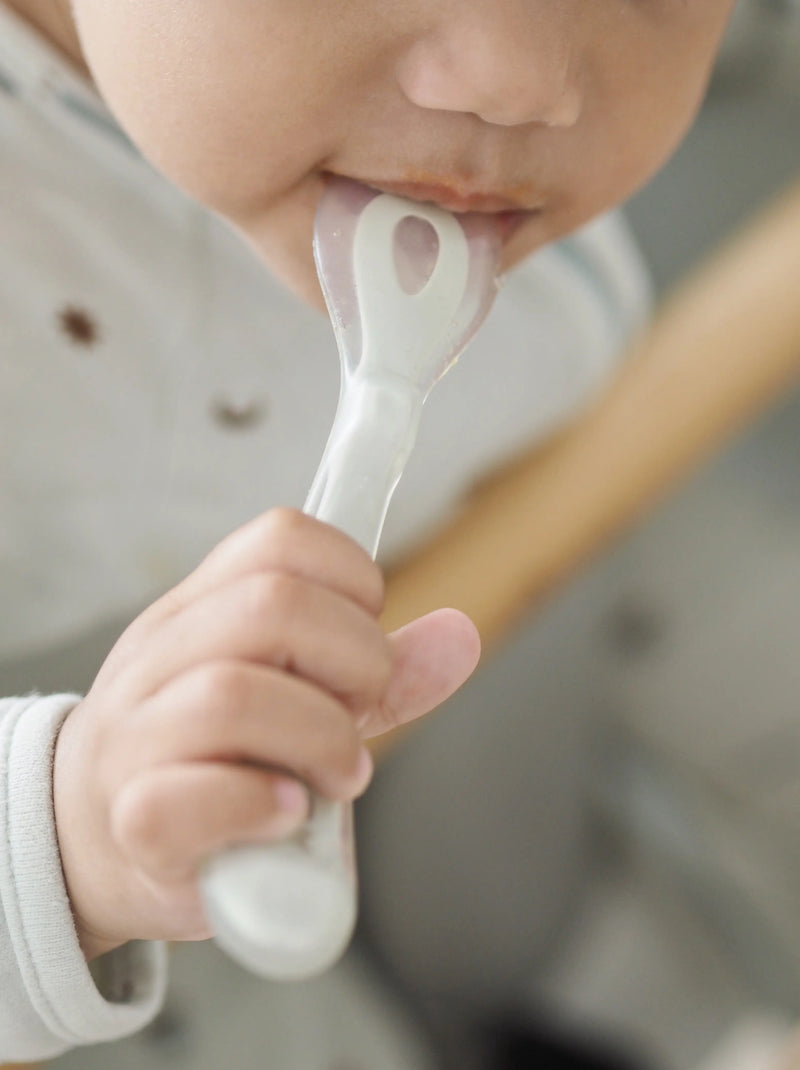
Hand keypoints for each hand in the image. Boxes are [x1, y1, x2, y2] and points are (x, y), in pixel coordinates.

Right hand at [52, 509, 479, 959]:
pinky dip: (258, 804)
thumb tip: (462, 636)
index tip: (368, 634)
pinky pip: (185, 797)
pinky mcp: (133, 824)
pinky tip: (285, 815)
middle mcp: (161, 657)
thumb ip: (373, 673)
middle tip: (361, 709)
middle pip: (270, 606)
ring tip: (339, 774)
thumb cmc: (209, 760)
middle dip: (353, 658)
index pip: (280, 538)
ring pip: (232, 694)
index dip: (350, 576)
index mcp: (200, 610)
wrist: (91, 840)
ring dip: (319, 737)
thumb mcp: (291, 696)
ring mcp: (136, 737)